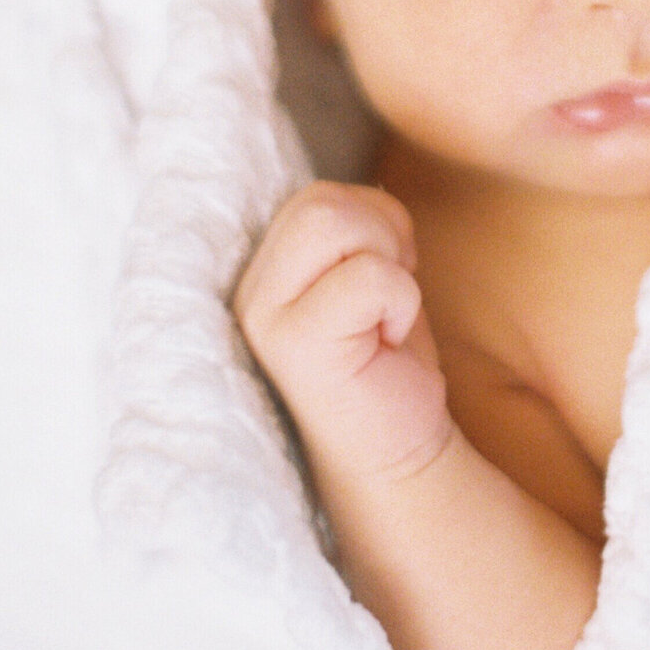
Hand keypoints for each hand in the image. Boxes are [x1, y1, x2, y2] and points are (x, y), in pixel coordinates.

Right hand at [233, 182, 451, 481]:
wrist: (397, 453)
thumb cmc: (384, 363)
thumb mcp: (365, 275)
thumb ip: (350, 229)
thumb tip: (371, 196)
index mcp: (264, 269)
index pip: (316, 195)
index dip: (373, 224)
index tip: (385, 277)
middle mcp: (250, 289)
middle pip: (321, 201)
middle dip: (381, 236)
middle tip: (389, 297)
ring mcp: (264, 317)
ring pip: (336, 223)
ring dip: (388, 264)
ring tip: (382, 315)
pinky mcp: (293, 345)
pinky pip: (368, 275)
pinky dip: (400, 299)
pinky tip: (385, 342)